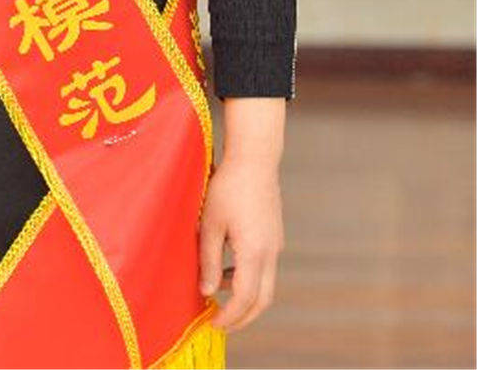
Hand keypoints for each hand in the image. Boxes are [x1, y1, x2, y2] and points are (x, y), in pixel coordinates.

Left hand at [198, 157, 284, 332]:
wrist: (254, 158)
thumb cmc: (227, 186)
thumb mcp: (210, 223)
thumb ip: (209, 260)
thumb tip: (207, 292)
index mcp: (255, 252)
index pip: (245, 298)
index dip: (230, 316)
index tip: (213, 324)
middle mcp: (271, 252)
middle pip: (262, 300)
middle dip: (243, 317)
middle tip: (220, 323)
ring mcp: (276, 243)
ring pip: (266, 284)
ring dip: (245, 297)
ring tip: (218, 295)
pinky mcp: (274, 234)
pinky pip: (265, 267)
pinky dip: (249, 278)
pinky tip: (228, 269)